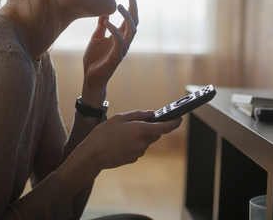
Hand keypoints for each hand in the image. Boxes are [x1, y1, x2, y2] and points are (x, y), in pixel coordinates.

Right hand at [56, 110, 181, 195]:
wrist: (92, 155)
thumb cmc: (103, 134)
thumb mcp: (119, 118)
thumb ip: (138, 115)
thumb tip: (152, 114)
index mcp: (140, 130)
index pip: (165, 127)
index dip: (174, 122)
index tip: (180, 118)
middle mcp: (143, 143)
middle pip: (154, 134)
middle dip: (150, 128)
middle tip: (135, 123)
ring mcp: (138, 152)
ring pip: (145, 141)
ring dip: (139, 136)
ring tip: (121, 134)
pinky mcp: (133, 159)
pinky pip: (138, 148)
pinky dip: (133, 144)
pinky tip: (120, 143)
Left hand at [81, 0, 138, 103]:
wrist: (90, 77)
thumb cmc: (94, 59)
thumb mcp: (96, 37)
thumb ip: (102, 26)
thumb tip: (105, 13)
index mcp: (120, 36)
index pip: (129, 19)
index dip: (131, 6)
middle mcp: (124, 41)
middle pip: (134, 22)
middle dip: (134, 7)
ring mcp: (121, 49)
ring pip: (131, 31)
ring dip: (127, 17)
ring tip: (120, 5)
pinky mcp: (116, 57)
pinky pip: (118, 41)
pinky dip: (114, 30)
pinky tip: (107, 22)